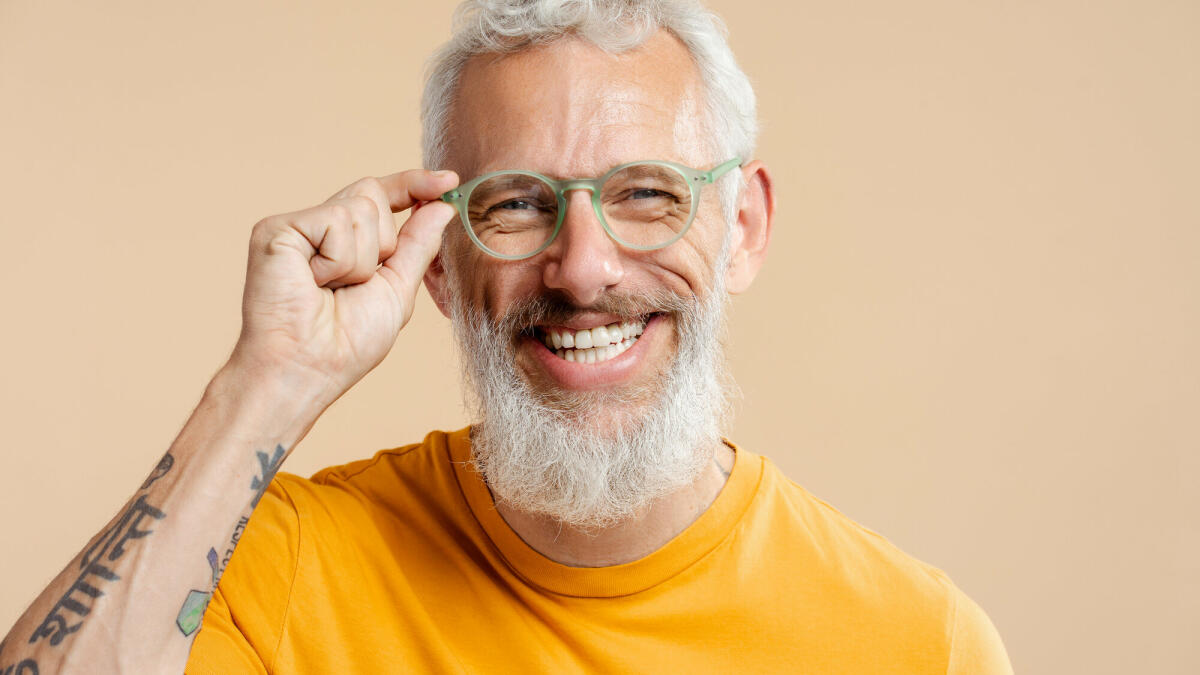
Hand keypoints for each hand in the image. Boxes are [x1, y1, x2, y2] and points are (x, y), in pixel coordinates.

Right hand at [229, 170, 459, 404]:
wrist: (308, 368)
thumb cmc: (346, 343)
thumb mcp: (397, 289)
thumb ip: (418, 245)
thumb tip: (442, 205)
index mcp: (343, 241)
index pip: (382, 196)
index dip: (414, 184)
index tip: (449, 180)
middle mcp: (317, 227)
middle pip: (373, 194)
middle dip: (385, 243)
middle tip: (356, 284)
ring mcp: (295, 226)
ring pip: (361, 208)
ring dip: (362, 261)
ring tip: (331, 289)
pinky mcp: (276, 228)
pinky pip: (337, 220)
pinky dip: (339, 260)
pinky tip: (315, 283)